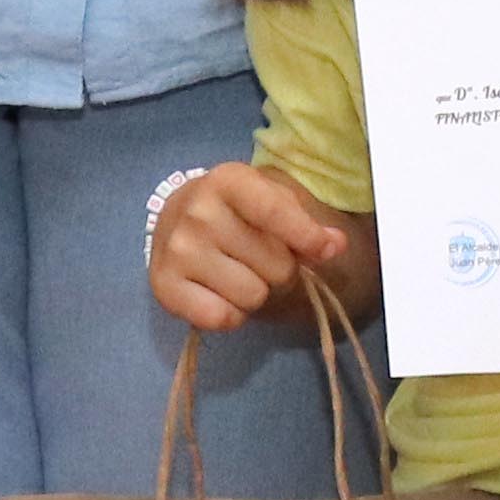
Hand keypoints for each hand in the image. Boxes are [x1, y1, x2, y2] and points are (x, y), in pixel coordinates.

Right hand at [150, 160, 362, 333]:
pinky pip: (222, 319)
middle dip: (279, 269)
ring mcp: (178, 249)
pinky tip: (219, 293)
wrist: (176, 220)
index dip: (308, 238)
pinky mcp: (164, 286)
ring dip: (256, 293)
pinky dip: (230, 315)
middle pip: (276, 266)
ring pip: (253, 296)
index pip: (276, 214)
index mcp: (228, 181)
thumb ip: (305, 223)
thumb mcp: (271, 201)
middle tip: (260, 258)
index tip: (327, 250)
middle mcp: (198, 212)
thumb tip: (335, 245)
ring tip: (238, 273)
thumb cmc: (235, 211)